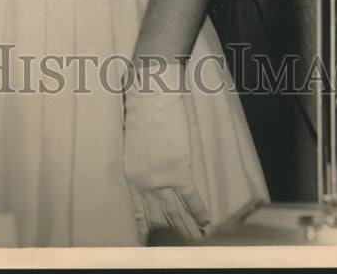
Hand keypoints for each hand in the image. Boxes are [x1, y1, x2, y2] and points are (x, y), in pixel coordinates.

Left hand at [122, 64, 211, 242]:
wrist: (151, 90)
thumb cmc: (140, 104)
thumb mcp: (134, 136)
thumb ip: (142, 156)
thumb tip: (152, 164)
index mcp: (130, 172)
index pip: (138, 210)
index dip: (145, 227)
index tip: (149, 241)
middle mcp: (143, 180)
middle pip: (158, 216)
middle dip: (168, 233)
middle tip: (177, 248)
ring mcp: (161, 177)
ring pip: (175, 212)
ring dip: (187, 230)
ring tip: (195, 243)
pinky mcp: (179, 169)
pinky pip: (191, 197)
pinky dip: (199, 212)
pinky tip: (206, 225)